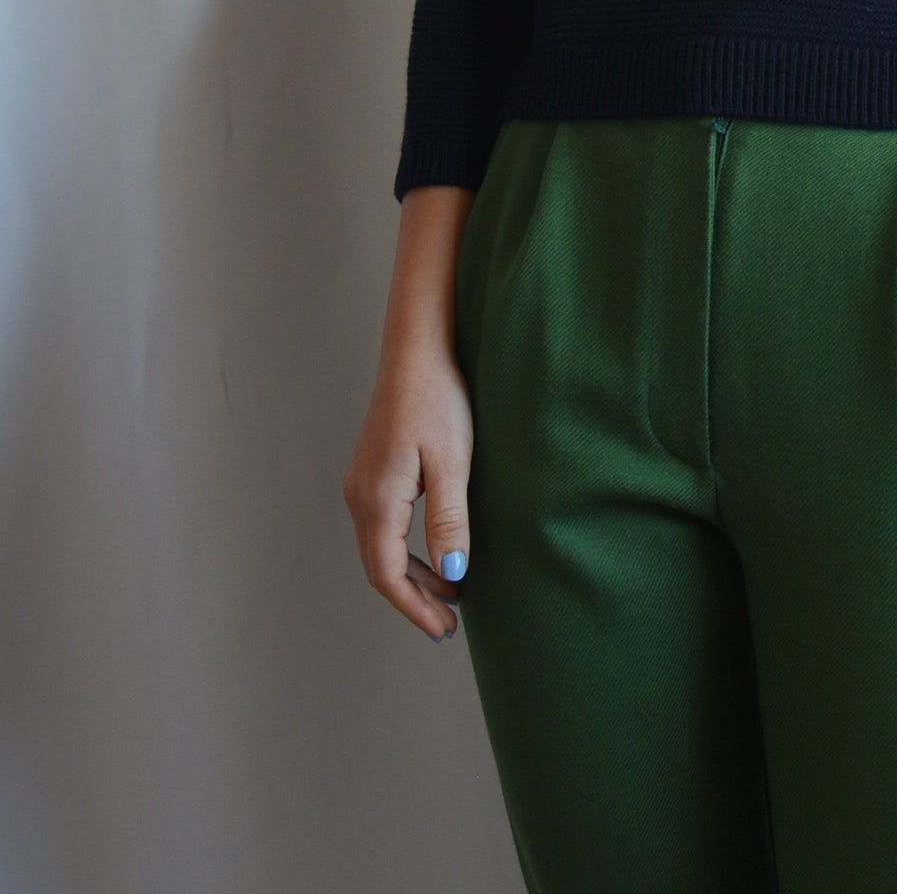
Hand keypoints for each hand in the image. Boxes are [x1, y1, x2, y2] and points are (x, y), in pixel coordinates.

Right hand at [342, 344, 473, 641]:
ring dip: (414, 574)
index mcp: (376, 500)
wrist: (417, 351)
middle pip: (381, 567)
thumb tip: (453, 574)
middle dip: (415, 598)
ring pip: (382, 547)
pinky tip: (436, 549)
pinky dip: (408, 549)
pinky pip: (385, 525)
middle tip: (450, 623)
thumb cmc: (438, 400)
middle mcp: (359, 497)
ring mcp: (362, 483)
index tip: (443, 630)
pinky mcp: (373, 470)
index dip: (415, 607)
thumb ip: (449, 520)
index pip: (388, 576)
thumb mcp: (452, 462)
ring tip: (450, 593)